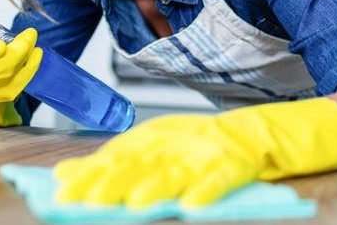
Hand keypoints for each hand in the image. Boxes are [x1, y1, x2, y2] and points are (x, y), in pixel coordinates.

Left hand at [53, 97, 336, 208]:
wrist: (275, 129)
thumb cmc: (216, 146)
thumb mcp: (164, 150)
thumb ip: (118, 163)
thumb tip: (62, 175)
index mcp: (160, 136)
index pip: (119, 154)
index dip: (91, 173)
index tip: (62, 192)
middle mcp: (181, 139)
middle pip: (142, 161)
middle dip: (111, 181)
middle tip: (84, 200)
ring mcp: (211, 148)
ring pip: (178, 170)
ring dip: (155, 186)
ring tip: (133, 205)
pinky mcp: (241, 160)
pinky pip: (224, 177)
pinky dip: (208, 189)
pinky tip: (193, 206)